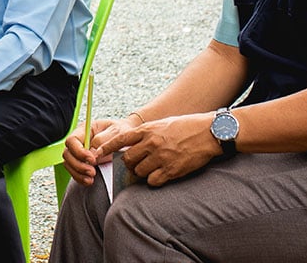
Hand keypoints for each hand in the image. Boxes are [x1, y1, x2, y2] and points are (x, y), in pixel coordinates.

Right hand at [62, 117, 125, 184]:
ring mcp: (80, 153)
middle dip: (78, 165)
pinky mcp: (83, 163)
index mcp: (85, 130)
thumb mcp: (117, 132)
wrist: (129, 139)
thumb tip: (93, 153)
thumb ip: (103, 140)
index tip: (92, 160)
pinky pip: (74, 172)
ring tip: (91, 178)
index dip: (79, 151)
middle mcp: (80, 141)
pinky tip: (89, 181)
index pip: (72, 140)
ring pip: (69, 164)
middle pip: (67, 153)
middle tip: (92, 171)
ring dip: (78, 173)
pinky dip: (79, 178)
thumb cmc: (122, 132)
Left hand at [98, 113, 221, 186]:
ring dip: (143, 172)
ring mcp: (161, 157)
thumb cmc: (186, 127)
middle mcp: (151, 143)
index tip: (97, 153)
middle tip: (138, 163)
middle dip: (130, 163)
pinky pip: (152, 181)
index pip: (120, 139)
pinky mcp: (171, 170)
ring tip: (154, 167)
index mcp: (148, 130)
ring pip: (139, 171)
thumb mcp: (162, 124)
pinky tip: (162, 174)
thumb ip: (146, 134)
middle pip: (128, 159)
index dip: (106, 147)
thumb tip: (132, 145)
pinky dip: (154, 180)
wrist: (209, 133)